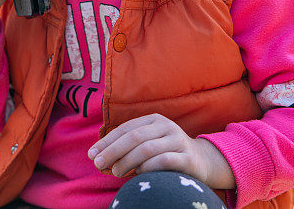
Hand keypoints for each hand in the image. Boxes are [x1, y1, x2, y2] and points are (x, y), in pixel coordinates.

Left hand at [87, 113, 235, 189]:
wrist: (201, 161)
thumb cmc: (165, 153)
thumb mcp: (147, 144)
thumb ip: (126, 147)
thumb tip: (98, 157)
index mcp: (153, 120)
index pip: (125, 129)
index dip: (106, 141)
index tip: (91, 155)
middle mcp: (166, 126)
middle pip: (134, 137)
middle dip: (113, 151)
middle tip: (99, 164)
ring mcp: (178, 140)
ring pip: (147, 148)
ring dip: (127, 161)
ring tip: (115, 172)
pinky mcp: (188, 158)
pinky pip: (164, 161)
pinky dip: (148, 167)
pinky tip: (139, 174)